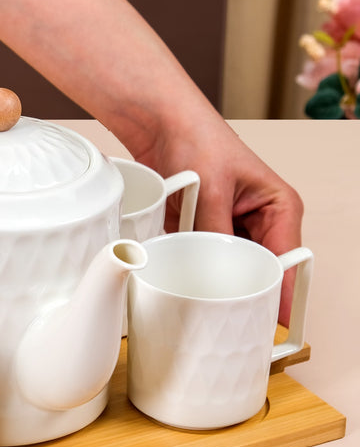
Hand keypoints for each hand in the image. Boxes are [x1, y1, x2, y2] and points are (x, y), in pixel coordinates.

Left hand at [142, 121, 304, 325]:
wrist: (160, 124)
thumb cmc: (197, 139)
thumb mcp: (212, 189)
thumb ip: (215, 232)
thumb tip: (215, 270)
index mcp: (280, 208)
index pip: (286, 261)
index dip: (278, 293)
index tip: (269, 322)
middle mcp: (260, 222)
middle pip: (258, 269)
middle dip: (241, 288)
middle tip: (226, 314)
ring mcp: (230, 228)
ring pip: (228, 267)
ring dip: (213, 277)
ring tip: (200, 293)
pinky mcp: (204, 230)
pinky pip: (202, 257)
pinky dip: (193, 264)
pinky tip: (180, 275)